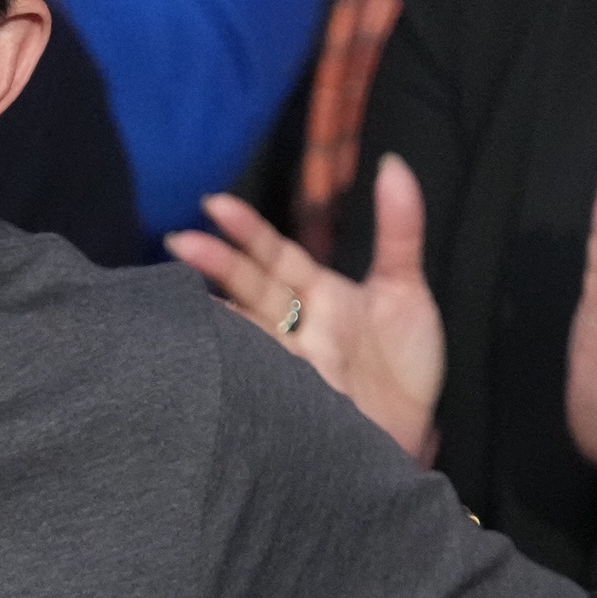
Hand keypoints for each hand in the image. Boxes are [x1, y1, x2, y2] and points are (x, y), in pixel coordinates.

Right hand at [166, 156, 445, 460]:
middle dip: (217, 266)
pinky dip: (242, 370)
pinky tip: (219, 359)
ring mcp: (291, 368)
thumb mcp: (405, 287)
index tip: (214, 205)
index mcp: (315, 294)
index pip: (272, 255)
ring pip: (246, 334)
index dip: (246, 231)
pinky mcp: (298, 407)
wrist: (417, 433)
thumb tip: (391, 164)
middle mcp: (294, 327)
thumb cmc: (404, 363)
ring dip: (217, 316)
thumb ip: (399, 228)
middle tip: (179, 242)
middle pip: (250, 289)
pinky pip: (263, 383)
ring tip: (181, 298)